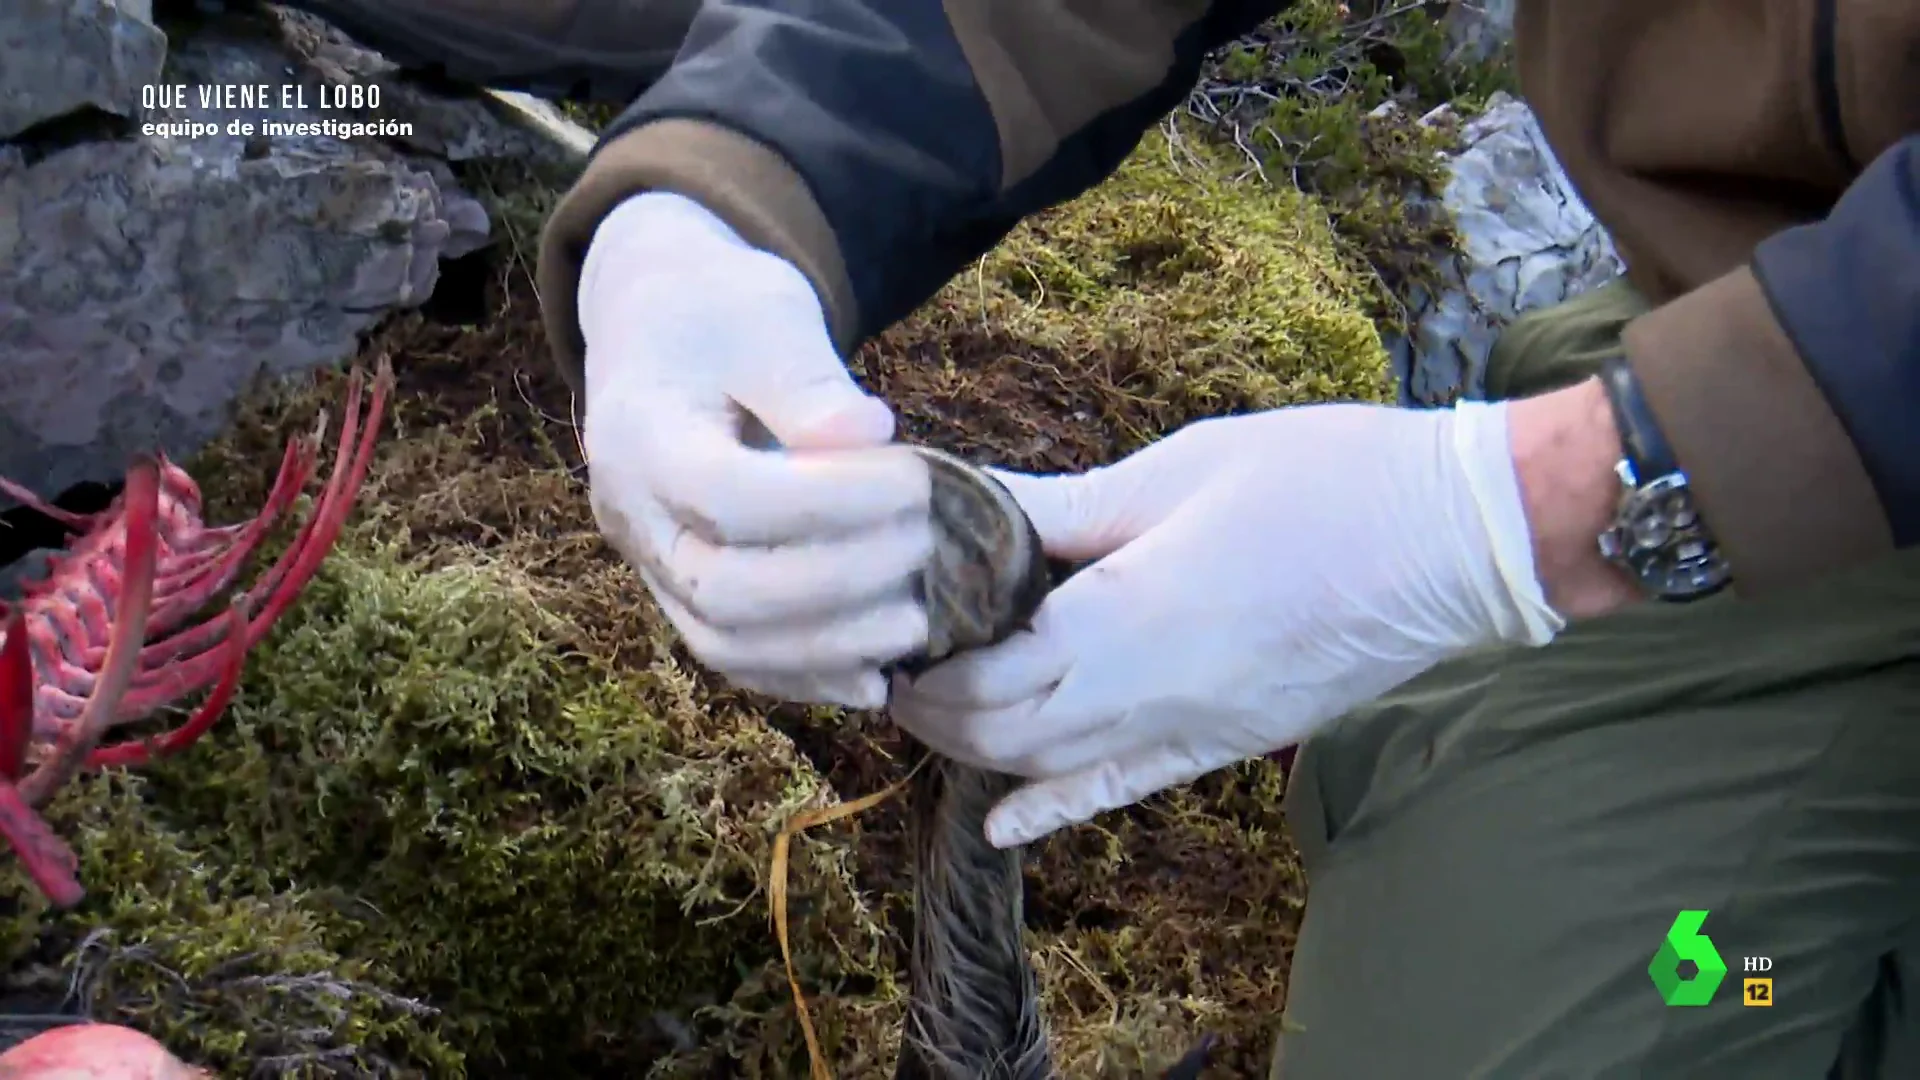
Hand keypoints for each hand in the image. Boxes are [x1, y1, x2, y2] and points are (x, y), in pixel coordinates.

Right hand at [578, 193, 931, 708]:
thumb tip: (869, 436)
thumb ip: (808, 381)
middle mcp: (633, 516)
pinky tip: (879, 676)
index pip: (732, 496)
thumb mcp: (765, 317)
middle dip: (840, 581)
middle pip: (725, 589)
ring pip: (725, 644)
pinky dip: (807, 676)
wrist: (659, 332)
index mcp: (643, 435)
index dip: (835, 502)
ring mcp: (651, 566)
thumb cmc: (721, 315)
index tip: (918, 480)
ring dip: (829, 645)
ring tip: (918, 619)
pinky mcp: (683, 597)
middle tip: (927, 545)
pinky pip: (736, 660)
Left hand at [891, 401, 1569, 847]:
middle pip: (1000, 730)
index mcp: (1126, 615)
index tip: (890, 620)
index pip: (984, 669)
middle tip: (892, 659)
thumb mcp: (1180, 467)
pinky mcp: (1225, 744)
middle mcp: (1147, 693)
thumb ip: (1065, 506)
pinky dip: (1052, 808)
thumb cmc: (1327, 480)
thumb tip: (972, 506)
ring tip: (931, 708)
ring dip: (978, 747)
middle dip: (933, 705)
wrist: (1458, 540)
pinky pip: (1121, 790)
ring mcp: (1190, 730)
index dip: (922, 657)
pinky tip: (1002, 821)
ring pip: (1048, 768)